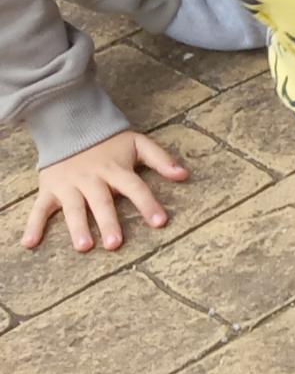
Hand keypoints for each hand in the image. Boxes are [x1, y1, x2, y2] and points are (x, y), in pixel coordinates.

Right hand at [18, 128, 187, 252]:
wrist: (71, 126)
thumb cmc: (110, 142)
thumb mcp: (138, 144)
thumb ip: (161, 159)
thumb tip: (184, 175)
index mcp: (115, 169)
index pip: (135, 187)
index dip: (148, 204)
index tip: (160, 222)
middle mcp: (91, 178)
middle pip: (101, 202)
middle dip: (108, 222)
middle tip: (115, 244)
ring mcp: (68, 185)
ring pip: (73, 208)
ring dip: (77, 227)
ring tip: (84, 247)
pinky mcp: (49, 189)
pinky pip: (39, 209)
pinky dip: (33, 226)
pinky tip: (29, 243)